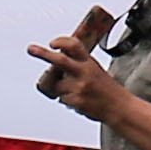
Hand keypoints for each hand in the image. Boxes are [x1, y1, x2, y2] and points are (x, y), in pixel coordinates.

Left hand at [28, 28, 145, 133]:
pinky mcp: (76, 101)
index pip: (74, 45)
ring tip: (77, 91)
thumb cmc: (108, 89)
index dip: (61, 41)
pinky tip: (80, 100)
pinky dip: (68, 99)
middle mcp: (84, 73)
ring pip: (57, 85)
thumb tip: (58, 60)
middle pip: (59, 61)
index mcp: (90, 62)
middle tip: (31, 49)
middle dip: (43, 53)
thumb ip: (79, 64)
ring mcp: (79, 88)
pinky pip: (62, 99)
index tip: (52, 43)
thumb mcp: (96, 69)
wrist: (119, 108)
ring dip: (61, 88)